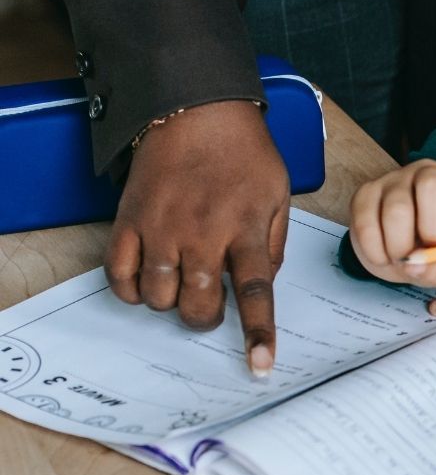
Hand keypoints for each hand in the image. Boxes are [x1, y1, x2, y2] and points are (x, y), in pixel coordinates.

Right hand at [105, 100, 289, 375]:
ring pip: (159, 297)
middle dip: (205, 317)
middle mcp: (202, 232)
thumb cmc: (243, 153)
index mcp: (246, 228)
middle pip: (199, 304)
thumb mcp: (278, 195)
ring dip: (170, 302)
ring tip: (180, 280)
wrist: (195, 108)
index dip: (258, 333)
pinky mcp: (129, 220)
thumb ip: (274, 245)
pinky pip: (120, 275)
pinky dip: (132, 289)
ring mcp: (161, 227)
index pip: (256, 292)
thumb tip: (262, 287)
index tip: (260, 366)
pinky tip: (147, 278)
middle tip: (209, 303)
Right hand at [349, 160, 435, 287]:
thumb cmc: (430, 248)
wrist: (397, 243)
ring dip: (399, 247)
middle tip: (426, 256)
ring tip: (401, 261)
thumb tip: (416, 265)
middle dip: (432, 230)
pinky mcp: (365, 192)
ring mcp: (394, 180)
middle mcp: (429, 174)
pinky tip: (383, 257)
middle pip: (432, 186)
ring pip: (397, 208)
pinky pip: (367, 221)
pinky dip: (374, 249)